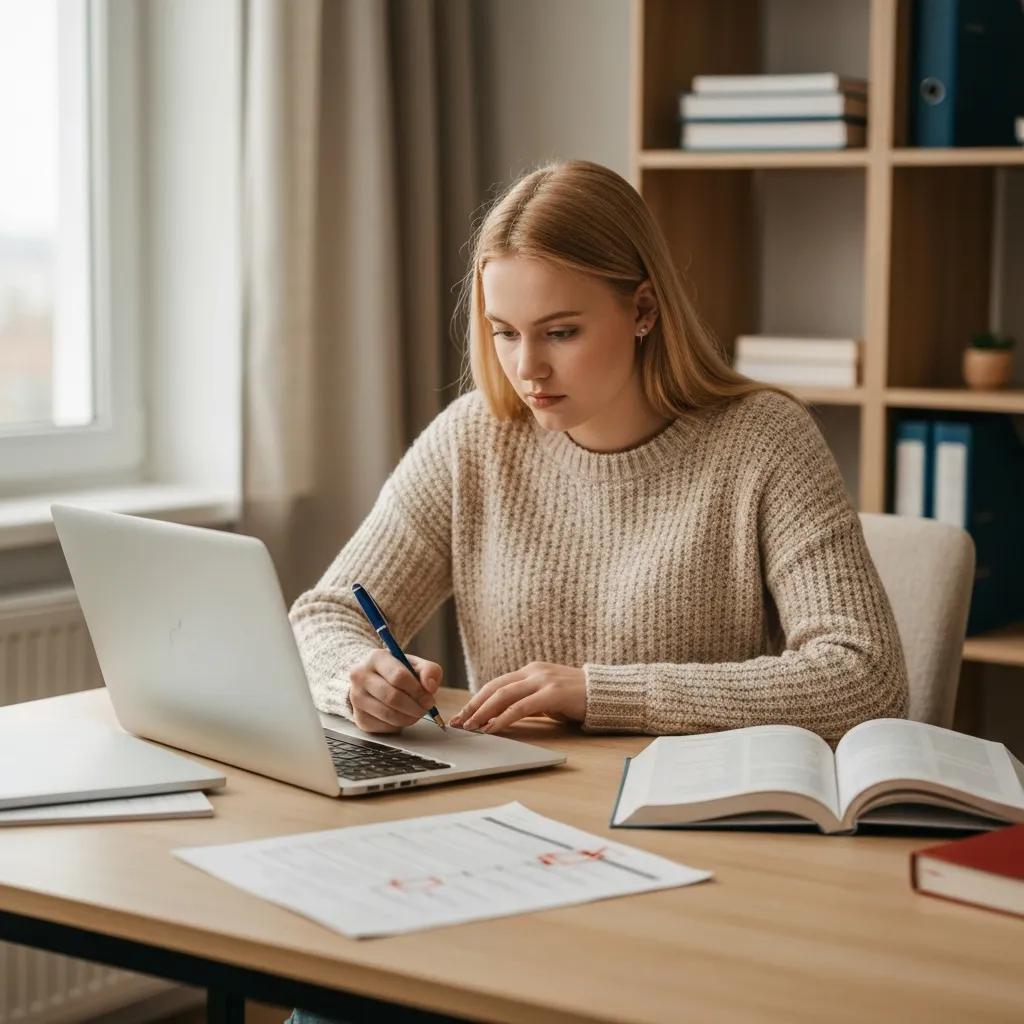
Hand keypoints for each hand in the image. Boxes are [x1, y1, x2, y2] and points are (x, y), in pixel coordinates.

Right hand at [348, 650, 441, 733]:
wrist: (373, 681)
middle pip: (392, 697)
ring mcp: (356, 698)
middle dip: (415, 707)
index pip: (399, 676)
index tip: (429, 698)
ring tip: (417, 713)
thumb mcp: (415, 664)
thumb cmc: (398, 672)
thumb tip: (430, 686)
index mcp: (375, 658)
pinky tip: (402, 716)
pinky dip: (398, 725)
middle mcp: (360, 676)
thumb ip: (429, 670)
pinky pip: (384, 726)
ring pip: (388, 714)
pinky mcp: (359, 717)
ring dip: (409, 718)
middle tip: (426, 708)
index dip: (418, 691)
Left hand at [449, 662, 585, 732]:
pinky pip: (520, 707)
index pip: (496, 684)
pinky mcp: (552, 693)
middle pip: (494, 688)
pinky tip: (492, 728)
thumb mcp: (547, 698)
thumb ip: (527, 702)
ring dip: (483, 712)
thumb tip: (501, 717)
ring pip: (503, 696)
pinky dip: (503, 718)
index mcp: (531, 671)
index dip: (477, 700)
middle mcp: (533, 672)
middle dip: (473, 706)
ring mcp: (542, 681)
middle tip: (458, 722)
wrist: (606, 693)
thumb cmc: (577, 699)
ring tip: (470, 727)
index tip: (462, 714)